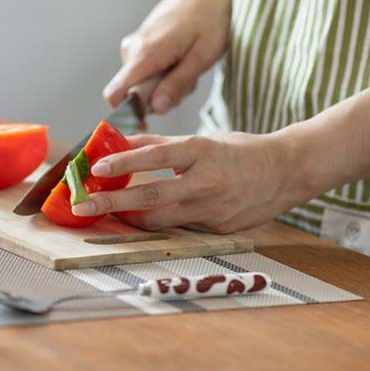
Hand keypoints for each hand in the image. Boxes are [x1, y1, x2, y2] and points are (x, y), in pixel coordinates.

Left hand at [70, 133, 308, 232]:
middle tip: (83, 207)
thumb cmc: (238, 152)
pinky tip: (140, 220)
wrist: (286, 171)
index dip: (124, 162)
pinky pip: (179, 228)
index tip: (96, 168)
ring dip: (129, 218)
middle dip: (112, 203)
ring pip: (161, 220)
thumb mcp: (201, 140)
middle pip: (150, 197)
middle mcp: (205, 183)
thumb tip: (119, 144)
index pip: (155, 157)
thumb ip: (161, 146)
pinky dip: (158, 223)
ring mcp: (212, 210)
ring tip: (105, 214)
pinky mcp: (217, 229)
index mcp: (201, 152)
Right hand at [104, 0, 232, 116]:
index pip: (115, 93)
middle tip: (187, 82)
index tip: (145, 123)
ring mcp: (136, 42)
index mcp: (145, 54)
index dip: (126, 114)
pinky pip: (146, 66)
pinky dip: (165, 69)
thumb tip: (155, 109)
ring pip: (142, 80)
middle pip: (134, 91)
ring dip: (165, 82)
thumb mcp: (201, 58)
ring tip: (189, 63)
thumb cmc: (212, 19)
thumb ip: (176, 85)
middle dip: (159, 96)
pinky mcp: (141, 39)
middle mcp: (133, 47)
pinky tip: (183, 55)